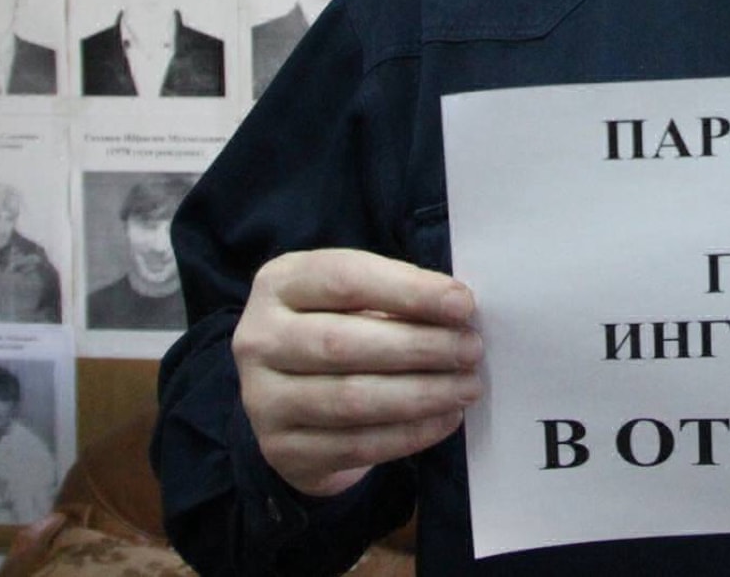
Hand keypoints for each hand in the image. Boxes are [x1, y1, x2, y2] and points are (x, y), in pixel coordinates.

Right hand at [233, 248, 482, 497]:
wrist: (294, 398)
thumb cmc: (341, 327)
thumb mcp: (357, 298)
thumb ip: (398, 296)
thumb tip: (459, 311)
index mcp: (279, 283)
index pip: (344, 279)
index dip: (408, 291)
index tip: (463, 304)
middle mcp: (258, 339)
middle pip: (343, 344)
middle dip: (419, 347)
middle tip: (471, 350)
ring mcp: (262, 400)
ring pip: (350, 400)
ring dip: (420, 394)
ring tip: (467, 386)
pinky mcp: (281, 450)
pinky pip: (354, 446)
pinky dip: (408, 434)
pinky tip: (445, 418)